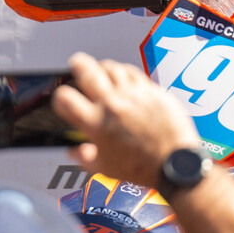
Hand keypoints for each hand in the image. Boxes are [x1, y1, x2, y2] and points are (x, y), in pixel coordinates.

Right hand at [52, 53, 204, 192]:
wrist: (173, 164)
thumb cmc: (142, 168)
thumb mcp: (104, 168)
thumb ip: (85, 158)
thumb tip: (75, 151)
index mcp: (96, 124)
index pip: (65, 98)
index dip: (60, 97)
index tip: (64, 100)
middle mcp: (112, 105)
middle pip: (87, 71)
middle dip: (78, 64)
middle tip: (76, 64)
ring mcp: (132, 95)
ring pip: (112, 68)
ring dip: (102, 67)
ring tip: (101, 70)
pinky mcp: (151, 91)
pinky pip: (133, 72)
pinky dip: (124, 72)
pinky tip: (124, 77)